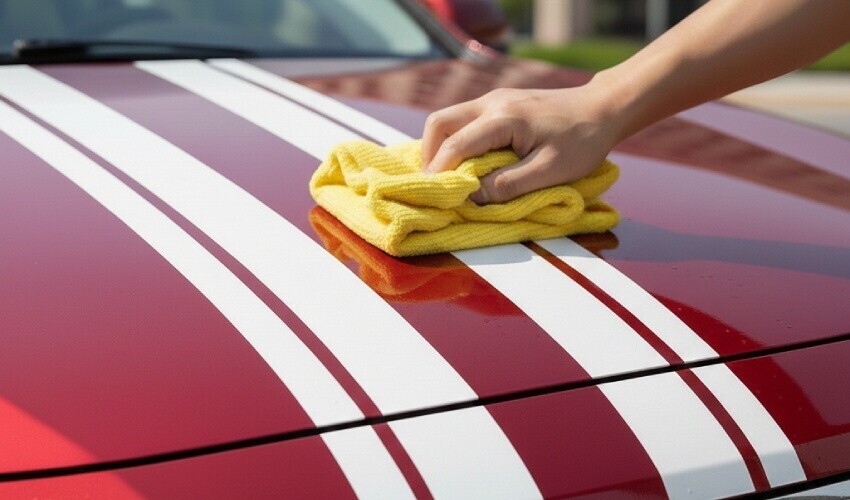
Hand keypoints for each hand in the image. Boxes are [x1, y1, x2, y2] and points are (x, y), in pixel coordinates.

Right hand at [421, 86, 618, 203]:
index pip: (455, 145)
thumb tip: (472, 197)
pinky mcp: (500, 103)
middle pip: (439, 123)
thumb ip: (508, 185)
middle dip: (430, 156)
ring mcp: (494, 99)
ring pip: (449, 120)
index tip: (434, 198)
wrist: (604, 108)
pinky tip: (467, 163)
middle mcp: (491, 103)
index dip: (439, 173)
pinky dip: (457, 142)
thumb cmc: (582, 141)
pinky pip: (465, 121)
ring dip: (442, 149)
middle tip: (436, 186)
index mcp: (502, 119)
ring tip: (449, 178)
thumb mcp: (550, 171)